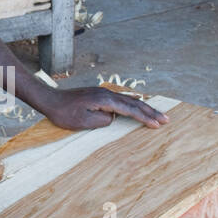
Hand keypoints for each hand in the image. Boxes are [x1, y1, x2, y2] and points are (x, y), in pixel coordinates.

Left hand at [37, 86, 168, 130]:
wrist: (50, 100)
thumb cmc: (64, 114)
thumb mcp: (83, 122)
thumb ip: (102, 121)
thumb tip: (113, 118)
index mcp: (105, 100)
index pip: (130, 110)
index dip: (145, 118)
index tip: (158, 124)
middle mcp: (107, 94)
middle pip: (134, 103)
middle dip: (151, 112)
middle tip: (167, 119)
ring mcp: (104, 93)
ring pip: (129, 100)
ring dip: (144, 107)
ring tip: (157, 114)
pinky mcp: (100, 95)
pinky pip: (122, 100)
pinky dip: (134, 104)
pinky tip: (138, 104)